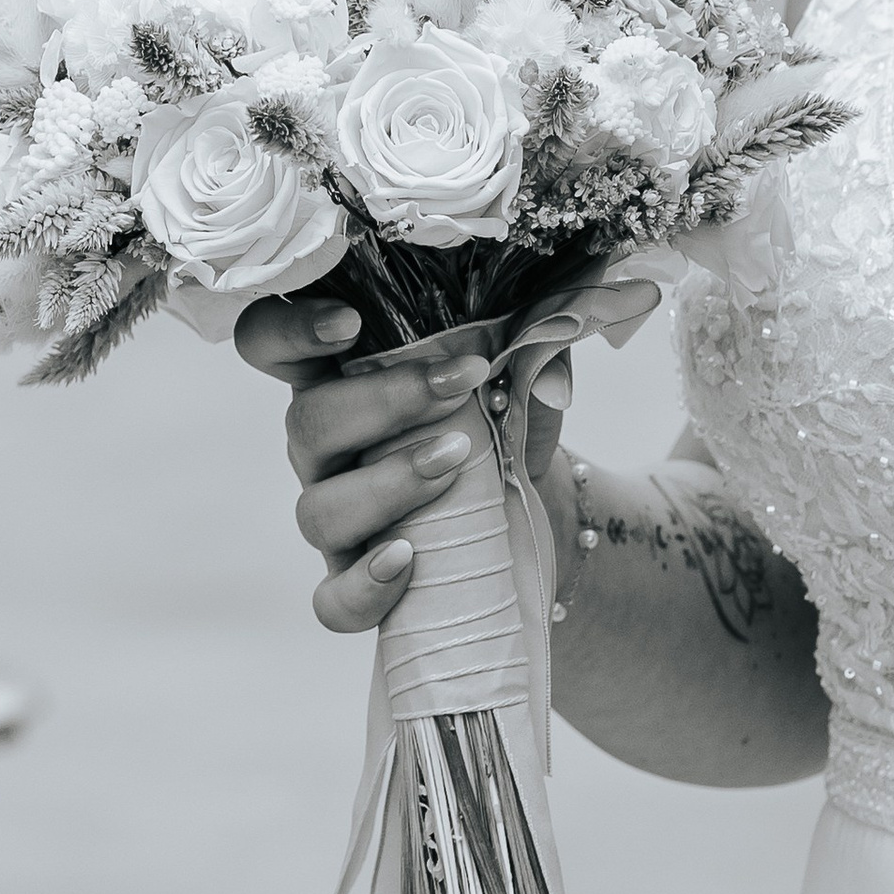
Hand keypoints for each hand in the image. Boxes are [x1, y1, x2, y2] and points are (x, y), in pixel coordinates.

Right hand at [234, 274, 661, 635]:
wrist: (532, 499)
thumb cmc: (502, 409)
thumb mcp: (521, 358)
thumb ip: (546, 317)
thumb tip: (623, 291)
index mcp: (341, 374)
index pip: (270, 341)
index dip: (290, 328)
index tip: (350, 320)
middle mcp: (324, 446)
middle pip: (305, 422)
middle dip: (383, 401)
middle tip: (461, 381)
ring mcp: (336, 518)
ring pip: (318, 510)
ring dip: (388, 483)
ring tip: (457, 458)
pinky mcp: (357, 583)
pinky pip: (333, 602)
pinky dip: (365, 586)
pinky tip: (408, 561)